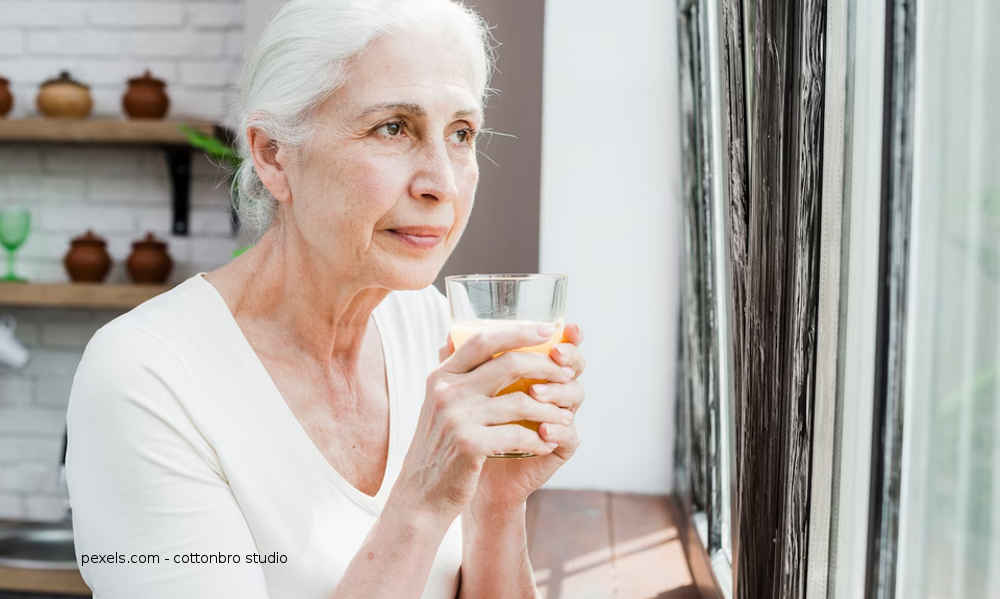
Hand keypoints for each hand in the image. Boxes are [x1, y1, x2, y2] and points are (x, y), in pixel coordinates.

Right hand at [389, 323, 578, 526]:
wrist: (420, 495)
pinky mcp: (470, 445)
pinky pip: (518, 434)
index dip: (518, 331)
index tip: (548, 329)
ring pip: (520, 400)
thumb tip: (462, 336)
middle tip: (567, 373)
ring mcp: (457, 418)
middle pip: (508, 363)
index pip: (482, 340)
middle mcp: (447, 391)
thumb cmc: (439, 448)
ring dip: (550, 408)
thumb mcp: (437, 405)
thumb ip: (455, 375)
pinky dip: (538, 438)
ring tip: (565, 416)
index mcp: (441, 376)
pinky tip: (547, 442)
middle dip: (546, 365)